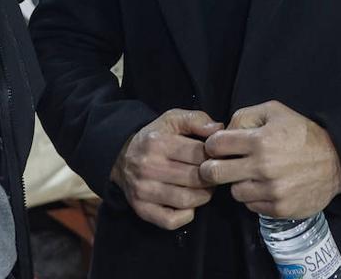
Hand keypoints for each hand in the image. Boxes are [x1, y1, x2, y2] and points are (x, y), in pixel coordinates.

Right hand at [111, 109, 222, 230]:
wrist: (122, 157)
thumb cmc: (154, 137)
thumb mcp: (171, 119)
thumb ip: (196, 119)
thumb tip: (219, 129)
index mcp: (158, 142)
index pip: (198, 154)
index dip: (214, 157)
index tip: (217, 158)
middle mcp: (148, 167)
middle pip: (195, 178)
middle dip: (211, 178)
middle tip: (214, 175)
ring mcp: (143, 190)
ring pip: (187, 200)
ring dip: (203, 196)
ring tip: (204, 188)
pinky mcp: (141, 209)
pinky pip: (171, 221)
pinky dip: (186, 216)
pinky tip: (189, 204)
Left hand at [200, 100, 340, 218]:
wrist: (336, 162)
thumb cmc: (302, 134)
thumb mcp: (274, 111)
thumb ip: (243, 116)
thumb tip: (223, 132)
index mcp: (259, 140)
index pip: (214, 145)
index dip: (212, 145)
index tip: (217, 148)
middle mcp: (263, 167)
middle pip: (214, 173)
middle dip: (211, 168)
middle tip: (218, 166)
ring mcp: (271, 191)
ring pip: (233, 192)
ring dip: (237, 184)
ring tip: (250, 175)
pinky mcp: (279, 208)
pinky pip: (251, 206)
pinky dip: (254, 197)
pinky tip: (264, 186)